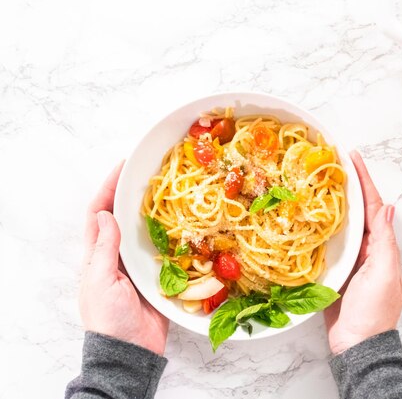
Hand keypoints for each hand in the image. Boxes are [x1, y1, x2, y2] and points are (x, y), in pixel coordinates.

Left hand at [80, 163, 168, 354]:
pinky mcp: (158, 276)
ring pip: (147, 230)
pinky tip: (187, 225)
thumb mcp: (101, 282)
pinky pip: (167, 250)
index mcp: (99, 254)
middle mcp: (118, 255)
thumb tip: (107, 214)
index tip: (124, 166)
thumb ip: (105, 249)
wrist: (131, 351)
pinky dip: (175, 236)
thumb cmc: (109, 318)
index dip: (108, 188)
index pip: (99, 213)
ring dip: (157, 211)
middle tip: (154, 173)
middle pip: (125, 216)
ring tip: (174, 191)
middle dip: (135, 193)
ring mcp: (139, 265)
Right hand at [324, 151, 401, 354]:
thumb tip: (388, 206)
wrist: (357, 346)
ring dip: (332, 203)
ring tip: (318, 181)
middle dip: (348, 185)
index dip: (364, 180)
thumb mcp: (383, 273)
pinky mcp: (335, 271)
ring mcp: (351, 260)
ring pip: (342, 224)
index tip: (352, 156)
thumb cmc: (373, 311)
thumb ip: (384, 241)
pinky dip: (320, 227)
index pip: (373, 205)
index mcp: (382, 246)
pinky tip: (307, 217)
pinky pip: (328, 243)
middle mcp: (368, 249)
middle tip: (331, 162)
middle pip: (357, 210)